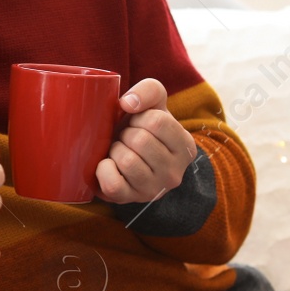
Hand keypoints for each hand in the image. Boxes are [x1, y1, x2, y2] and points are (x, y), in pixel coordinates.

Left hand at [94, 78, 197, 203]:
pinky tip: (108, 164)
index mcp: (185, 147)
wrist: (129, 161)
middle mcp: (174, 173)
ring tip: (119, 151)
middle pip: (140, 141)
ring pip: (127, 161)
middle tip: (126, 138)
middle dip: (126, 133)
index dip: (140, 117)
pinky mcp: (129, 199)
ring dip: (115, 150)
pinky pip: (113, 183)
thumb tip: (127, 103)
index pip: (158, 122)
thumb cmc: (143, 129)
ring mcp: (153, 190)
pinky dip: (103, 169)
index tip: (138, 123)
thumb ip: (149, 91)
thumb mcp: (154, 105)